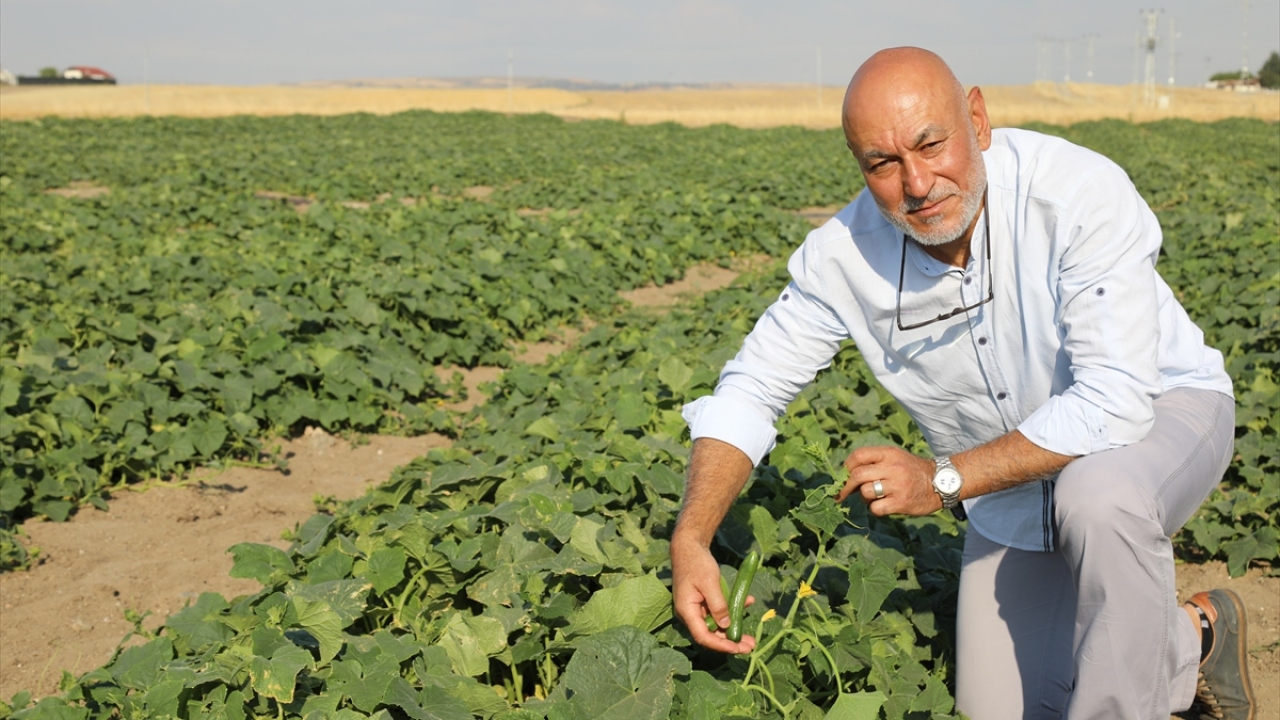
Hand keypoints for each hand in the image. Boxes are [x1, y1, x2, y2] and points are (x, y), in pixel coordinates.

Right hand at [670, 534, 756, 653]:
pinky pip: (719, 611)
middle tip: (749, 647)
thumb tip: (726, 626)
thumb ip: (718, 605)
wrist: (689, 545)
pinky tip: (748, 603)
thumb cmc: (697, 563)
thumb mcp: (710, 583)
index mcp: (687, 611)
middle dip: (730, 642)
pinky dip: (732, 610)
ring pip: (717, 625)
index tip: (736, 648)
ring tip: (751, 638)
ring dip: (734, 630)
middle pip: (711, 634)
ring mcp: (697, 608)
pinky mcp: (704, 601)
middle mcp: (691, 613)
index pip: (703, 636)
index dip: (720, 645)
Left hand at [836, 446, 941, 516]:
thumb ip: (874, 463)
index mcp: (889, 453)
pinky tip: (883, 506)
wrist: (941, 482)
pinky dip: (874, 509)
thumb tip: (846, 475)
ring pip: (865, 492)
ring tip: (874, 497)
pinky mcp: (902, 502)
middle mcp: (893, 467)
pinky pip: (876, 508)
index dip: (847, 466)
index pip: (859, 455)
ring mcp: (897, 485)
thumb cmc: (912, 471)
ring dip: (864, 498)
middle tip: (841, 494)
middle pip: (857, 475)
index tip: (843, 475)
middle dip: (846, 486)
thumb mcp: (896, 458)